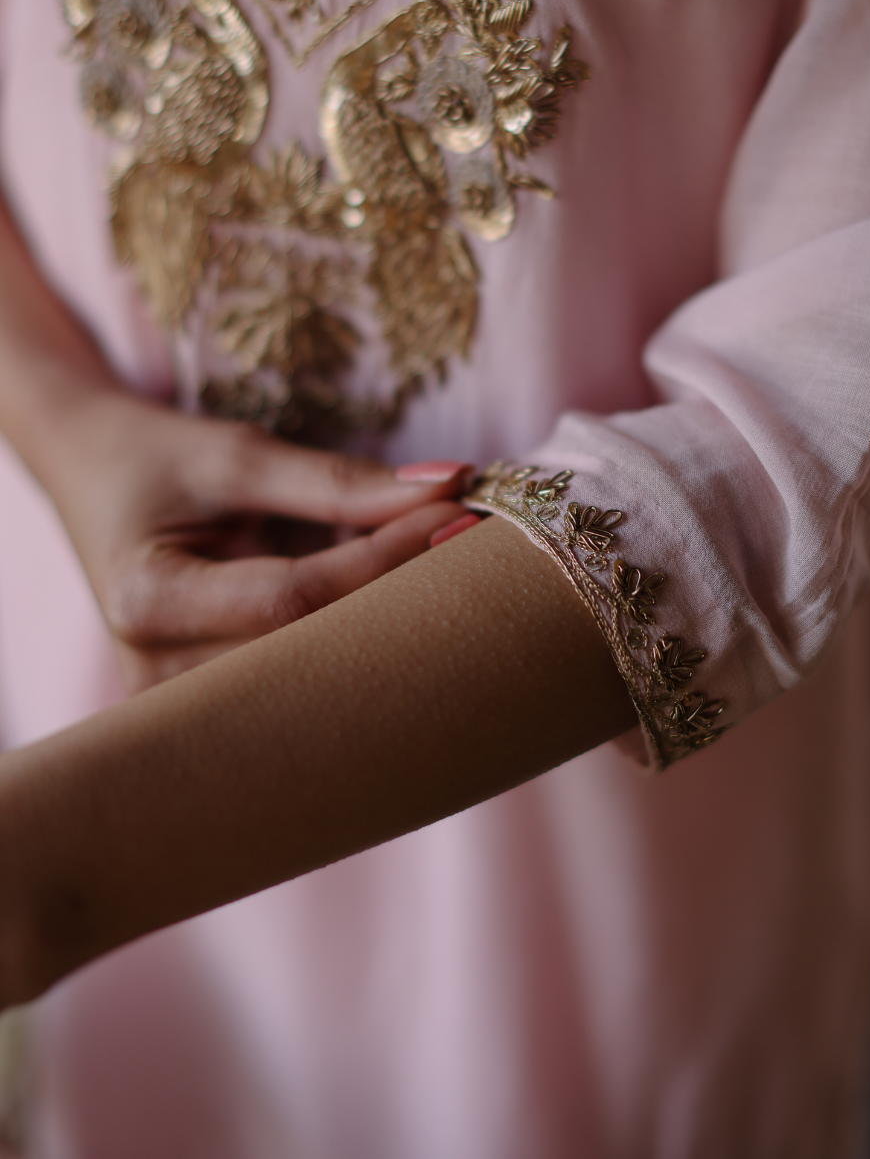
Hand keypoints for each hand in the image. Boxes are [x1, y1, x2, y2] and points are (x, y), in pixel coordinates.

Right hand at [41, 388, 471, 692]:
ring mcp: (180, 706)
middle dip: (401, 612)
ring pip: (314, 686)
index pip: (294, 599)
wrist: (93, 477)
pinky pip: (300, 688)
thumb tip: (449, 487)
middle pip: (310, 659)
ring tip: (452, 589)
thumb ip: (337, 480)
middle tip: (482, 567)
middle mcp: (156, 674)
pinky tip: (407, 622)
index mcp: (147, 601)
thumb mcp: (238, 453)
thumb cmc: (158, 458)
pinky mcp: (211, 709)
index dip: (384, 559)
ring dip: (388, 639)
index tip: (456, 515)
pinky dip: (356, 653)